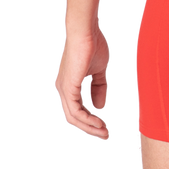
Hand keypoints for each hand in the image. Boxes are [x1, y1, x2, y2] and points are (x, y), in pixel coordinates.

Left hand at [52, 27, 111, 141]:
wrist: (86, 31)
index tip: (105, 127)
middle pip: (73, 118)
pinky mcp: (67, 88)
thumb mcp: (99, 70)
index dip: (90, 120)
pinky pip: (76, 111)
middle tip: (105, 136)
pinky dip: (88, 119)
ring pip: (74, 118)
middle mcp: (63, 89)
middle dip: (90, 129)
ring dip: (90, 127)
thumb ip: (99, 88)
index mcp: (69, 84)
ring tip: (105, 132)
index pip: (77, 110)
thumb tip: (100, 106)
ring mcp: (63, 89)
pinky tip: (99, 122)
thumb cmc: (92, 44)